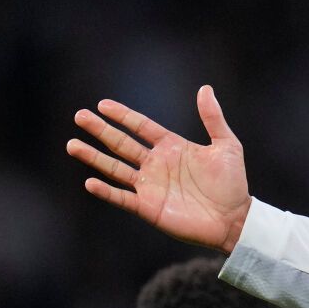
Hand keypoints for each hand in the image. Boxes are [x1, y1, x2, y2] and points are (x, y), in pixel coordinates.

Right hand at [68, 86, 252, 252]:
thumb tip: (205, 88)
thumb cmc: (233, 183)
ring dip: (94, 157)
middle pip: (121, 143)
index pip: (141, 127)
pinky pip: (122, 198)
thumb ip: (213, 118)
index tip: (102, 104)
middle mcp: (156, 164)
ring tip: (72, 145)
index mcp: (171, 147)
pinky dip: (106, 191)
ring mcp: (150, 186)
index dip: (123, 116)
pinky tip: (90, 182)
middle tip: (79, 116)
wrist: (236, 219)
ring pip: (115, 168)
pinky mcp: (148, 208)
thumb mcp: (227, 145)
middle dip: (100, 130)